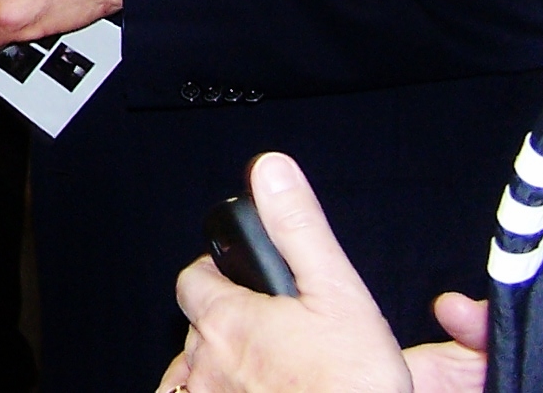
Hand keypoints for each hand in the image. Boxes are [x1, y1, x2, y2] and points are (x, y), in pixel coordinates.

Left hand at [158, 153, 483, 392]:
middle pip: (196, 325)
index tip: (230, 273)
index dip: (212, 272)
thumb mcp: (337, 294)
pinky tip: (232, 387)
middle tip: (257, 321)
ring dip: (212, 359)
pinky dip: (201, 390)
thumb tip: (270, 171)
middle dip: (220, 317)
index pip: (193, 279)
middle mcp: (206, 362)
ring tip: (248, 359)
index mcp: (228, 319)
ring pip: (193, 370)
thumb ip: (299, 229)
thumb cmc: (349, 384)